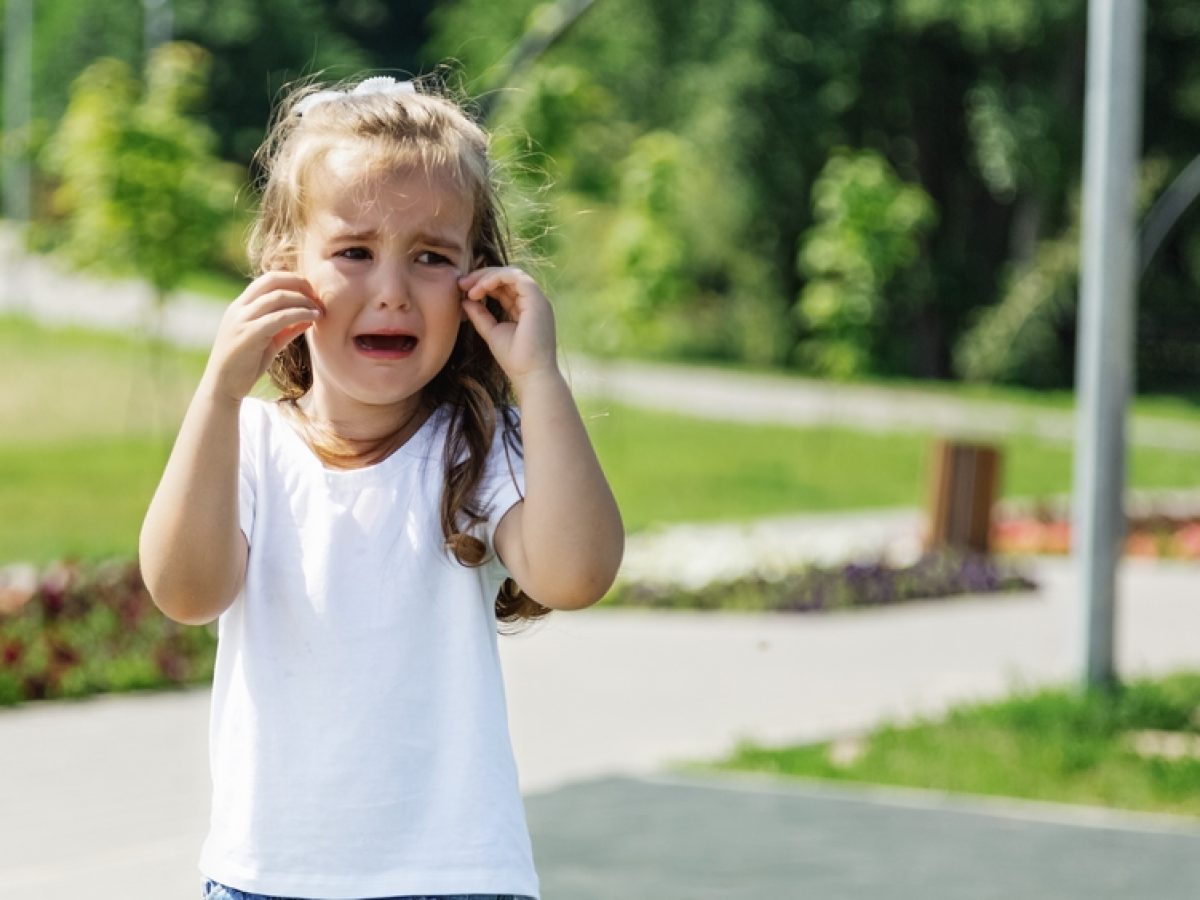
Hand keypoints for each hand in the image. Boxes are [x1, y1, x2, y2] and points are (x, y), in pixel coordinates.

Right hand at [201, 272, 322, 403]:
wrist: (222, 387)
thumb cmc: (245, 365)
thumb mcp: (268, 343)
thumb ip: (286, 329)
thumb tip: (309, 318)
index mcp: (240, 306)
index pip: (268, 280)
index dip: (293, 280)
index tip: (312, 292)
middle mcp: (239, 308)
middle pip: (272, 280)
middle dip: (300, 283)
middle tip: (319, 296)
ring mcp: (242, 319)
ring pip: (278, 297)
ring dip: (303, 301)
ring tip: (320, 310)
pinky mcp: (248, 334)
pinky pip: (279, 317)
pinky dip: (299, 314)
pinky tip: (312, 318)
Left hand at [458, 266, 557, 388]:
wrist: (530, 376)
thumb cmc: (514, 360)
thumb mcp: (492, 332)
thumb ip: (480, 315)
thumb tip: (465, 300)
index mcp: (526, 308)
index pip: (504, 287)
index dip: (483, 284)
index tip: (463, 290)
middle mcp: (534, 302)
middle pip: (507, 277)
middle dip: (482, 276)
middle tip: (461, 283)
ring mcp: (537, 300)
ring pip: (511, 273)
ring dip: (487, 276)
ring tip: (468, 287)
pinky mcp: (537, 301)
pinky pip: (516, 277)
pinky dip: (496, 278)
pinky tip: (480, 288)